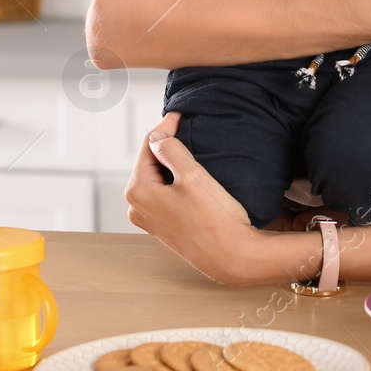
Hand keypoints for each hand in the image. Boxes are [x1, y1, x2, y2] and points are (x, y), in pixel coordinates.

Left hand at [126, 113, 263, 283]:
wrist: (233, 257)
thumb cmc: (214, 219)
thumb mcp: (192, 175)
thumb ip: (170, 150)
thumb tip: (157, 135)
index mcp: (137, 191)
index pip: (148, 146)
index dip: (165, 127)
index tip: (181, 114)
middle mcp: (137, 207)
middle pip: (150, 162)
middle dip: (167, 146)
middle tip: (188, 129)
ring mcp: (150, 219)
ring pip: (158, 178)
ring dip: (173, 164)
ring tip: (194, 151)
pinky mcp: (164, 226)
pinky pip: (165, 194)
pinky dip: (176, 182)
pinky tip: (193, 178)